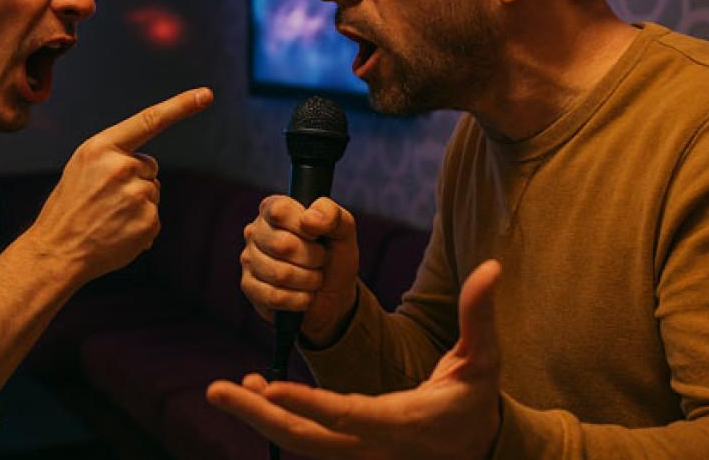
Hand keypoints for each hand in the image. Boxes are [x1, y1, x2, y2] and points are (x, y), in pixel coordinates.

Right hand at [26, 87, 212, 282]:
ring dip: (137, 205)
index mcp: (101, 148)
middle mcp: (121, 167)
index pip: (148, 120)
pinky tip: (117, 233)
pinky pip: (154, 217)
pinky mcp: (148, 220)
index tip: (206, 94)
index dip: (180, 106)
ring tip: (107, 218)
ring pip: (152, 192)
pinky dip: (140, 227)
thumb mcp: (81, 168)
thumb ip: (113, 157)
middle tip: (104, 201)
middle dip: (135, 180)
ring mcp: (137, 194)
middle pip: (149, 166)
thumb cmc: (68, 209)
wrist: (56, 251)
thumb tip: (148, 166)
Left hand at [209, 260, 502, 459]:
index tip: (268, 386)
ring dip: (262, 417)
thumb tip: (491, 267)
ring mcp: (361, 456)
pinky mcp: (352, 454)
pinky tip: (258, 393)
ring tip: (228, 387)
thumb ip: (479, 314)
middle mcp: (375, 447)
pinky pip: (309, 441)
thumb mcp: (483, 359)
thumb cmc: (476, 400)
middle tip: (217, 389)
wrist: (478, 449)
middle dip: (260, 417)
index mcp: (403, 421)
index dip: (307, 403)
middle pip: (307, 440)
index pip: (347, 415)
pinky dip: (281, 419)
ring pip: (302, 443)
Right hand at [240, 195, 359, 345]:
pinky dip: (299, 299)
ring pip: (279, 274)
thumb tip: (309, 218)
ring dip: (308, 280)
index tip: (318, 236)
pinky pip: (274, 296)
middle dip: (312, 258)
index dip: (304, 227)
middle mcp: (255, 230)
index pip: (279, 211)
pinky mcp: (249, 287)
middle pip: (281, 245)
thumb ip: (331, 214)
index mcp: (274, 208)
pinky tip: (305, 295)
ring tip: (314, 277)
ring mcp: (249, 259)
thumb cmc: (334, 255)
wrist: (333, 293)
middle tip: (320, 260)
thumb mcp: (343, 230)